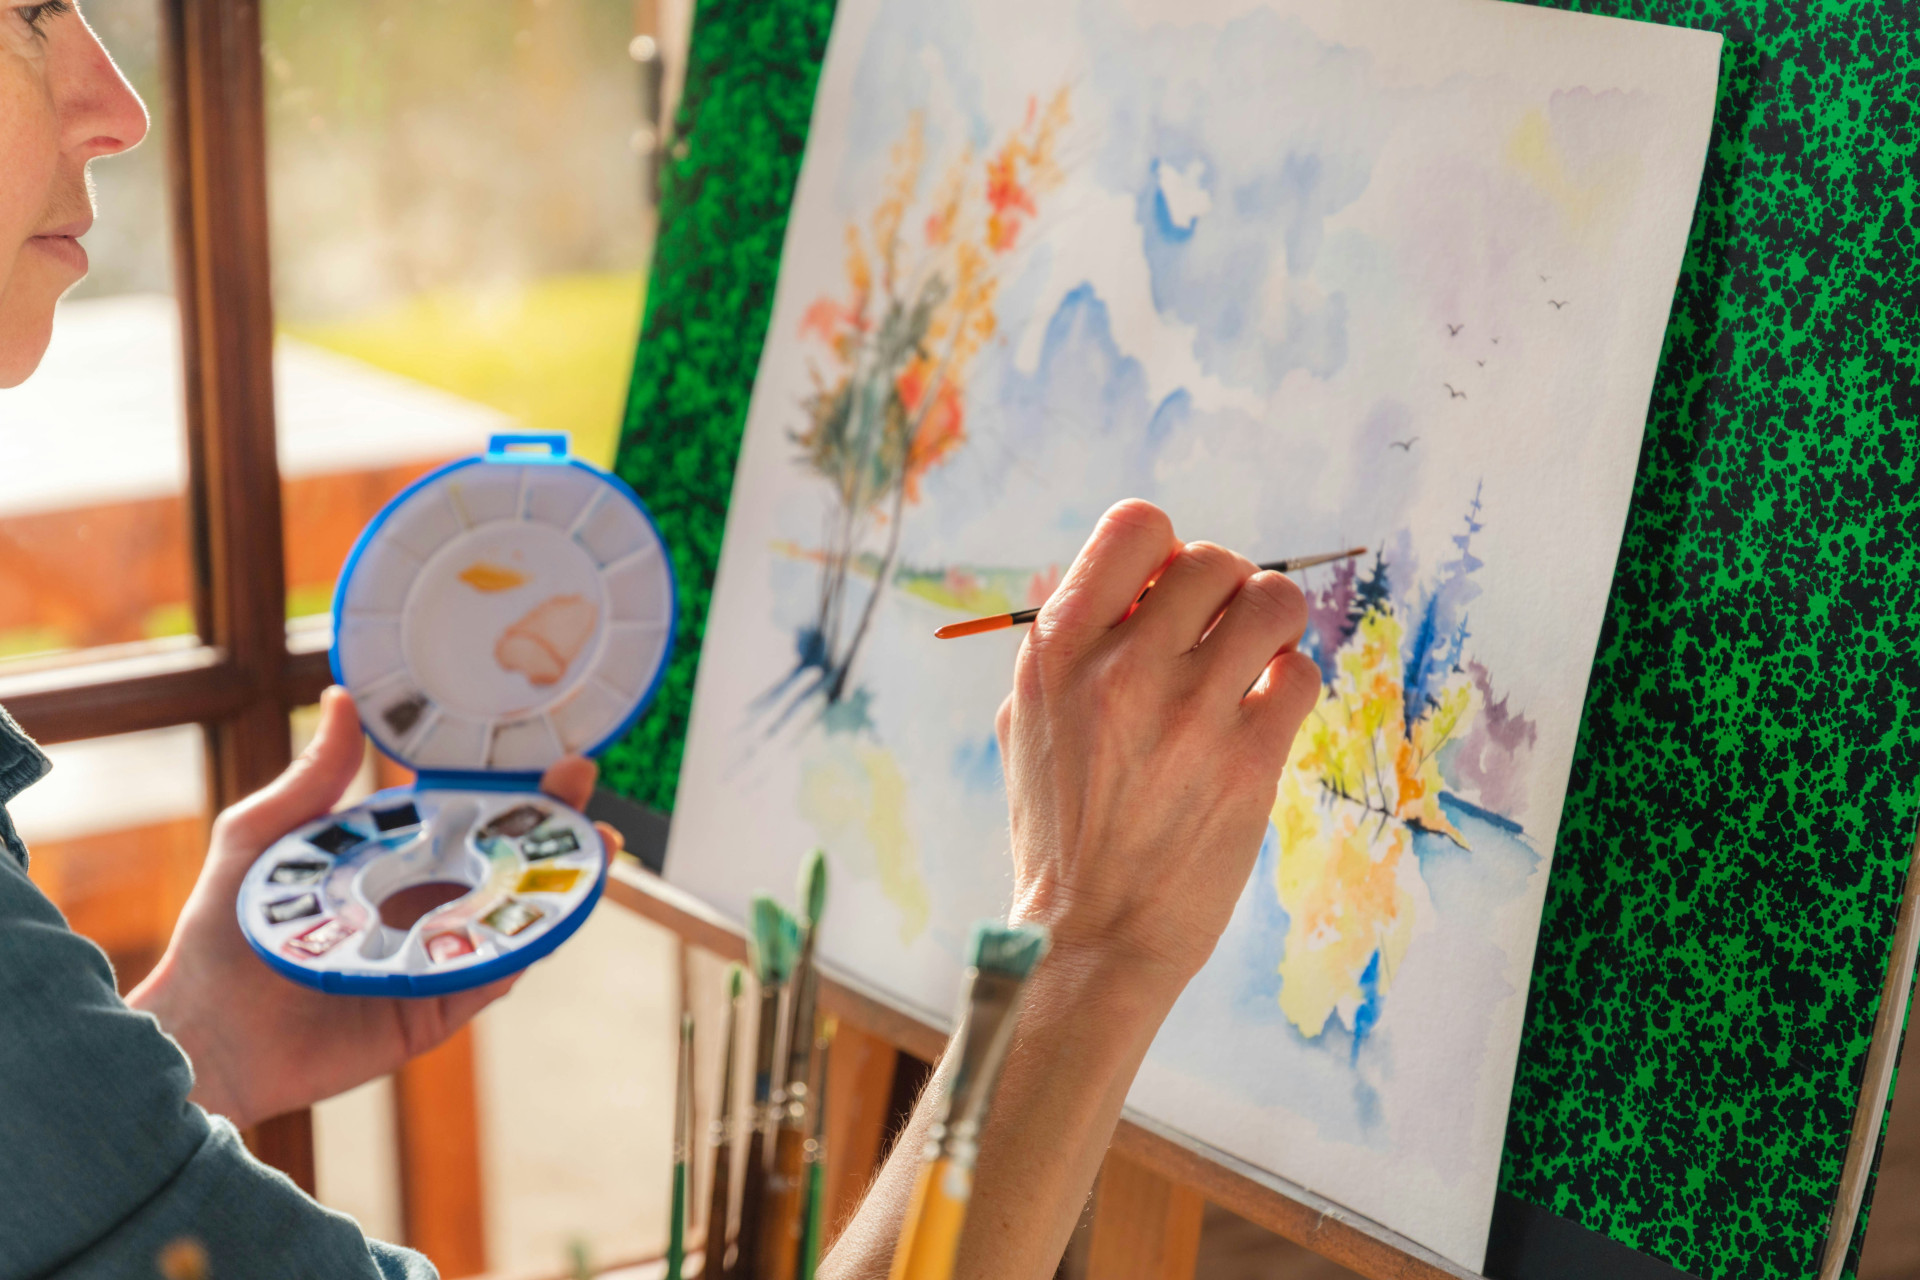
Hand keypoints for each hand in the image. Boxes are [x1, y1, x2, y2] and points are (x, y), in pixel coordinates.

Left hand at [127, 686, 624, 1128]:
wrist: (203, 1033)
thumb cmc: (222, 932)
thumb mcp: (259, 836)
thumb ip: (312, 778)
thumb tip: (344, 697)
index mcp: (395, 860)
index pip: (466, 813)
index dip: (510, 783)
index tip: (549, 749)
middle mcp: (426, 905)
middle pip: (506, 859)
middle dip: (555, 823)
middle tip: (585, 786)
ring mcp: (438, 958)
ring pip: (516, 915)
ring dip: (562, 881)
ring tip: (598, 845)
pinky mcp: (439, 1010)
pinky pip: (492, 975)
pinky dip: (525, 945)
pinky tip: (552, 911)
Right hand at [997, 499, 1319, 993]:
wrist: (1087, 935)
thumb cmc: (1058, 830)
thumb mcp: (1027, 722)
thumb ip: (1075, 649)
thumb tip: (1133, 589)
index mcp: (1059, 648)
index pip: (1136, 527)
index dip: (1166, 551)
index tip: (1168, 595)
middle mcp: (1122, 666)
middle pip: (1213, 560)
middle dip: (1227, 591)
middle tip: (1221, 638)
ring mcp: (1189, 712)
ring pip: (1273, 602)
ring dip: (1274, 625)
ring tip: (1258, 662)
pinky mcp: (1248, 760)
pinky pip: (1301, 675)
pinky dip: (1291, 685)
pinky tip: (1265, 718)